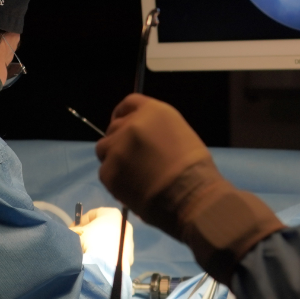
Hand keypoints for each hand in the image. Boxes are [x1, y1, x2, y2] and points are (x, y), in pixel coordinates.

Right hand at [70, 207, 133, 270]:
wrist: (105, 264)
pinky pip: (114, 253)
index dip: (81, 221)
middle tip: (79, 240)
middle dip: (91, 233)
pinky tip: (97, 262)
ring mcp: (129, 241)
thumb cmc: (90, 242)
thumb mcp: (76, 232)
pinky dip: (107, 256)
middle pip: (104, 227)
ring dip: (99, 245)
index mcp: (112, 214)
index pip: (93, 214)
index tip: (72, 228)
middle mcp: (124, 224)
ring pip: (110, 241)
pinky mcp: (129, 256)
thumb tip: (73, 231)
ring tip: (87, 253)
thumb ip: (74, 229)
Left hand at [96, 95, 283, 282]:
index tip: (123, 126)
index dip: (123, 115)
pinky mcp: (109, 171)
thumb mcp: (179, 134)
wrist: (191, 195)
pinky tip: (131, 188)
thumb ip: (156, 131)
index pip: (129, 103)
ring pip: (104, 149)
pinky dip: (115, 180)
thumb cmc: (195, 168)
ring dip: (113, 158)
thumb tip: (146, 139)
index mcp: (153, 111)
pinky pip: (105, 172)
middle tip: (130, 158)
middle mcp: (131, 124)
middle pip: (114, 127)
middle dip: (119, 140)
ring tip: (130, 174)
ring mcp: (117, 147)